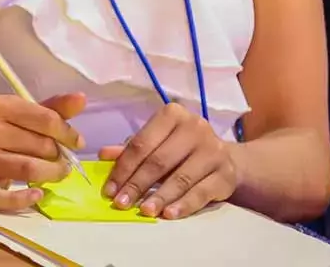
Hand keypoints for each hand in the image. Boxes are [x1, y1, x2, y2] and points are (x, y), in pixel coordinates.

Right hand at [0, 93, 86, 210]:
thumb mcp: (19, 115)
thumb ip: (51, 109)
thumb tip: (81, 98)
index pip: (46, 119)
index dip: (68, 133)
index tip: (77, 142)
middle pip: (42, 145)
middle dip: (61, 156)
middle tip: (65, 161)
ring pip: (30, 169)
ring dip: (52, 174)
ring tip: (59, 174)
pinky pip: (8, 198)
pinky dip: (27, 198)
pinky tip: (38, 193)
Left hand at [99, 102, 238, 219]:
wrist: (224, 159)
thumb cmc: (181, 149)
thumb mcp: (157, 144)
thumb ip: (132, 149)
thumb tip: (104, 155)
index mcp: (172, 115)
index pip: (141, 144)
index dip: (123, 168)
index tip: (109, 190)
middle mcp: (195, 128)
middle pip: (159, 161)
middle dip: (137, 185)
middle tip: (121, 203)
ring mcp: (214, 150)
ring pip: (180, 178)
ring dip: (159, 197)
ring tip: (144, 211)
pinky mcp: (225, 174)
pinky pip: (201, 192)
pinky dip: (183, 205)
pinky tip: (168, 214)